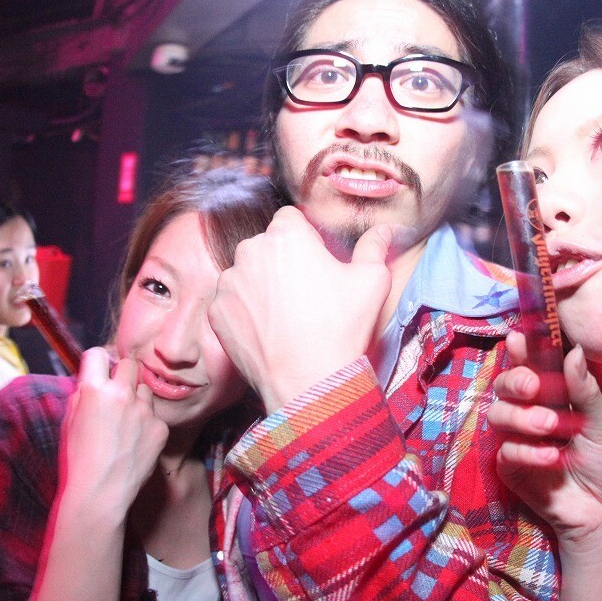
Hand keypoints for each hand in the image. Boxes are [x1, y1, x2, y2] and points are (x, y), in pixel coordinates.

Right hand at [59, 347, 167, 514]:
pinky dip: (147, 424)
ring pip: (145, 390)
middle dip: (122, 374)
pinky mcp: (160, 428)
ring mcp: (145, 411)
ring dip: (136, 399)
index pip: (97, 354)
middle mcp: (122, 395)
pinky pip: (155, 415)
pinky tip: (135, 442)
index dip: (96, 362)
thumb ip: (83, 395)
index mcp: (94, 390)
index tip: (98, 371)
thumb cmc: (78, 460)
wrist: (99, 494)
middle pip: (129, 364)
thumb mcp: (69, 421)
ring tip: (125, 424)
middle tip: (115, 394)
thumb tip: (94, 380)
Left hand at [209, 205, 393, 411]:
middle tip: (306, 292)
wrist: (307, 381)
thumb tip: (384, 229)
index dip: (306, 238)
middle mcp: (250, 250)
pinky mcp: (217, 311)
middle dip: (282, 261)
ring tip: (287, 315)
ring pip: (247, 272)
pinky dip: (246, 310)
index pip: (291, 219)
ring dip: (262, 284)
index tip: (317, 261)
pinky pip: (232, 301)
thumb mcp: (371, 281)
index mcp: (286, 235)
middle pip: (266, 245)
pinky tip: (269, 329)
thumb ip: (374, 246)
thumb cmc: (341, 328)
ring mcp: (229, 282)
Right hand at [489, 332, 601, 545]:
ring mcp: (517, 440)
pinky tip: (552, 458)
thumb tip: (574, 350)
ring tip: (551, 428)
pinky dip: (527, 451)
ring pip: (497, 415)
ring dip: (522, 417)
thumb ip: (584, 390)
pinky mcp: (510, 468)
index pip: (530, 366)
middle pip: (503, 386)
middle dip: (514, 381)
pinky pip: (505, 450)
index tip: (518, 340)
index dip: (521, 352)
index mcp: (553, 397)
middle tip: (533, 387)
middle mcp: (529, 413)